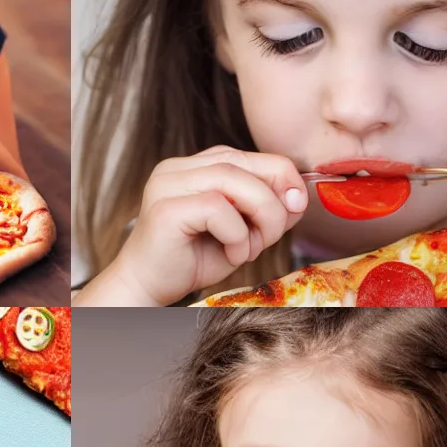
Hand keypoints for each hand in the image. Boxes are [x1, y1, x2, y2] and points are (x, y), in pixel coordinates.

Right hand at [109, 145, 310, 305]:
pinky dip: (237, 235)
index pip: (247, 155)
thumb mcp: (240, 234)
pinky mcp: (166, 209)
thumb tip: (298, 198)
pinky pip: (218, 209)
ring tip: (252, 248)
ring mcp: (168, 185)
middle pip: (244, 162)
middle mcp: (178, 168)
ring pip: (234, 179)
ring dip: (260, 216)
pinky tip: (232, 254)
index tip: (297, 203)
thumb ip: (265, 212)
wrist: (147, 290)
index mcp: (195, 168)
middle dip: (275, 197)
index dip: (280, 175)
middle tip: (276, 232)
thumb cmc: (191, 262)